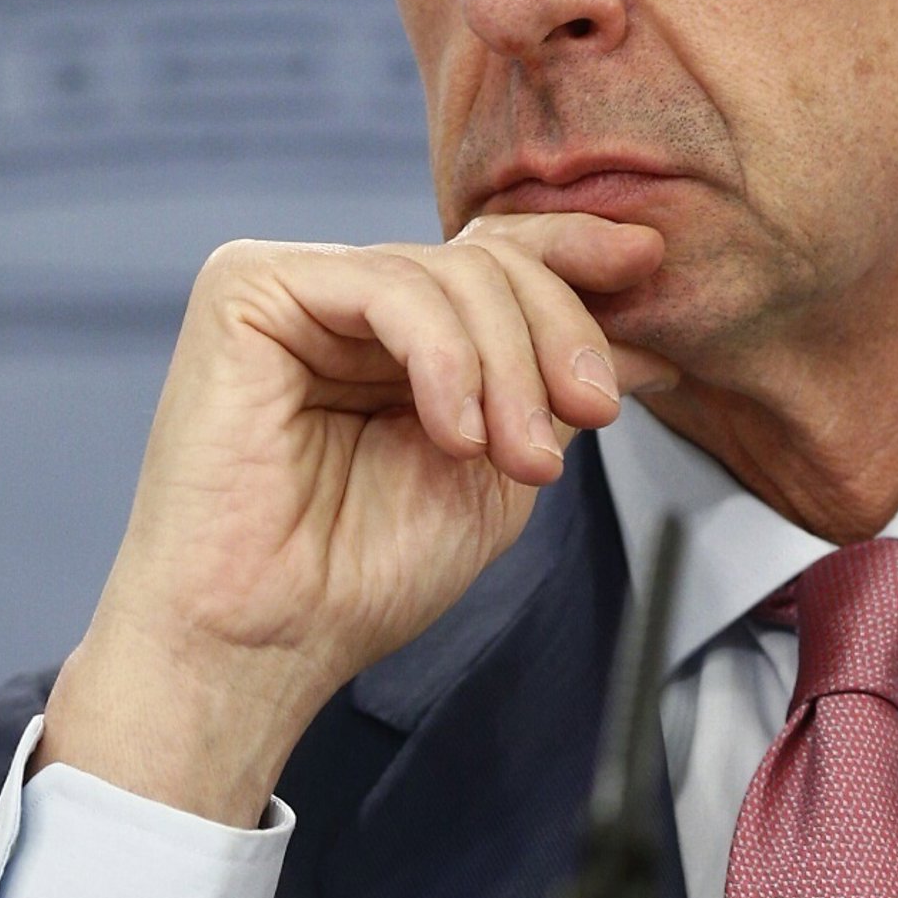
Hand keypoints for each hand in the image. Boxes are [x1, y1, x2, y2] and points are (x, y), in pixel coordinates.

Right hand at [35, 214, 675, 823]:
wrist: (263, 645)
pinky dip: (447, 358)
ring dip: (510, 367)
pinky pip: (387, 286)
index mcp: (394, 333)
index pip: (491, 255)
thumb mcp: (496, 467)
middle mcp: (341, 296)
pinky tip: (455, 434)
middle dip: (558, 331)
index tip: (650, 262)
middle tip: (592, 413)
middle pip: (485, 258)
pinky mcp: (248, 291)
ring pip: (449, 272)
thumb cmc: (361, 575)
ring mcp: (292, 285)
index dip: (571, 252)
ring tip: (520, 458)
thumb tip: (643, 328)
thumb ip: (551, 390)